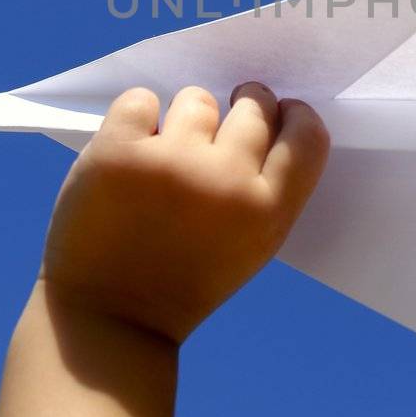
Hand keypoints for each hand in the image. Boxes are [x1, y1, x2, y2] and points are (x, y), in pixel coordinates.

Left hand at [39, 83, 329, 343]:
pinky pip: (140, 100)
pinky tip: (131, 154)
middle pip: (254, 106)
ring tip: (166, 157)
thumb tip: (271, 117)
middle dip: (242, 104)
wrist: (108, 317)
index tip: (281, 111)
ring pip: (196, 99)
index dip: (295, 115)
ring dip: (184, 118)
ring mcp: (171, 162)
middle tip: (219, 124)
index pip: (306, 137)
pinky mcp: (118, 152)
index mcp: (267, 212)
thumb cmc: (182, 278)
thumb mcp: (250, 246)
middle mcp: (226, 181)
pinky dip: (136, 119)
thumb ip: (267, 188)